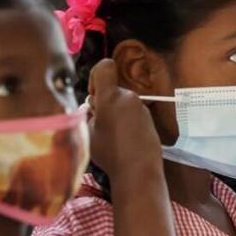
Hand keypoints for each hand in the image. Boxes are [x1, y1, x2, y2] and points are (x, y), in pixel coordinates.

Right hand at [87, 58, 161, 178]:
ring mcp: (141, 107)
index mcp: (111, 96)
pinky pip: (131, 112)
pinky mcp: (148, 117)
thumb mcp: (87, 133)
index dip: (95, 76)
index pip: (105, 66)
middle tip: (99, 124)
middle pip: (112, 89)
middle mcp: (128, 97)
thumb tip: (91, 108)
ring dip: (114, 113)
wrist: (138, 169)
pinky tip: (123, 140)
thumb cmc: (110, 153)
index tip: (93, 95)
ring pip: (121, 102)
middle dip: (103, 102)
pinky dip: (125, 120)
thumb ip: (87, 115)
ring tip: (111, 136)